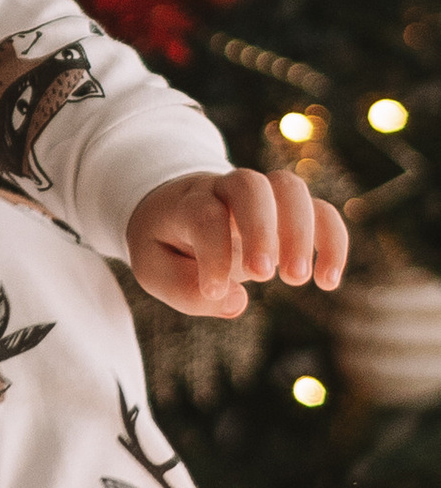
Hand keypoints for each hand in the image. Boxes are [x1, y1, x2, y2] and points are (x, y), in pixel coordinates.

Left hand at [128, 168, 346, 316]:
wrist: (174, 208)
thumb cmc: (164, 242)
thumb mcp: (154, 269)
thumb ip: (184, 289)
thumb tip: (235, 302)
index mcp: (185, 201)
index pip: (203, 215)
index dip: (212, 253)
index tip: (213, 292)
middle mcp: (224, 189)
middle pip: (250, 185)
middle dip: (261, 229)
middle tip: (264, 276)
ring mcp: (260, 195)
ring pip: (290, 188)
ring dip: (301, 232)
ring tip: (297, 280)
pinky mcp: (287, 210)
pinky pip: (320, 211)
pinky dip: (333, 241)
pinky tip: (329, 282)